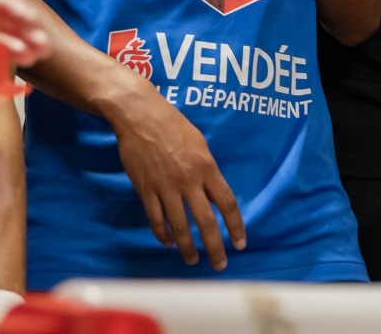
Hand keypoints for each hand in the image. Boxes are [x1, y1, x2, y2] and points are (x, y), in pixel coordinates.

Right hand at [109, 84, 245, 269]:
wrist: (140, 116)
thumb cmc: (173, 124)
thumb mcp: (199, 142)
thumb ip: (206, 168)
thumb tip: (212, 192)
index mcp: (206, 166)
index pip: (227, 203)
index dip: (236, 226)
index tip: (240, 243)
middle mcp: (189, 180)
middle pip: (206, 222)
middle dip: (215, 247)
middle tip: (220, 264)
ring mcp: (166, 187)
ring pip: (180, 227)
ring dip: (188, 247)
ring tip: (193, 260)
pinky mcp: (146, 190)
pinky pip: (157, 220)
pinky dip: (163, 234)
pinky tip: (168, 242)